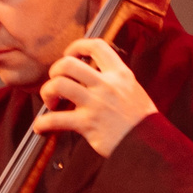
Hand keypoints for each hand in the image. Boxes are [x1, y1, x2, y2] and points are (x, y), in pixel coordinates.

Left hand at [33, 38, 156, 156]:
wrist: (151, 146)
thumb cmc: (141, 122)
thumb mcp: (133, 91)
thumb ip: (114, 81)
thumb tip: (91, 76)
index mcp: (121, 74)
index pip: (96, 46)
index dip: (77, 46)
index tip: (69, 55)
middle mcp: (107, 85)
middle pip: (68, 64)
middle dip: (55, 71)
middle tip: (56, 84)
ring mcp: (96, 103)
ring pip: (58, 85)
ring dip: (47, 92)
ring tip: (50, 104)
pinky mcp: (87, 124)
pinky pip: (55, 120)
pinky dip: (42, 124)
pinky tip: (41, 128)